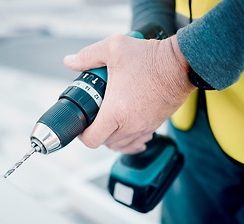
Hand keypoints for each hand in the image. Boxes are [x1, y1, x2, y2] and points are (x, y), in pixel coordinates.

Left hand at [64, 34, 195, 153]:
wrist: (182, 64)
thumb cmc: (149, 58)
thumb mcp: (113, 49)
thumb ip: (87, 56)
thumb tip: (69, 61)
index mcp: (116, 112)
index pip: (92, 140)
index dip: (82, 135)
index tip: (81, 125)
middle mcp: (130, 125)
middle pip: (106, 143)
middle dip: (95, 133)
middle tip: (92, 118)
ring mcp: (144, 127)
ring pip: (121, 145)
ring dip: (111, 138)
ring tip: (107, 123)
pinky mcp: (155, 125)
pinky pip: (137, 142)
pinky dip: (128, 139)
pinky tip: (125, 128)